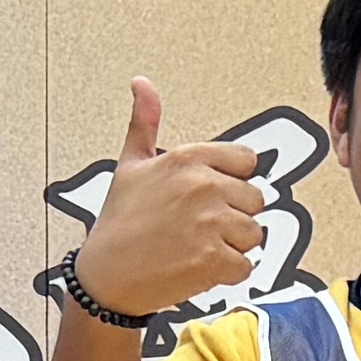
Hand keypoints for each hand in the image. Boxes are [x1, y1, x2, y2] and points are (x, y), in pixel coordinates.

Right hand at [77, 79, 272, 320]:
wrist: (105, 276)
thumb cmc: (118, 224)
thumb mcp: (130, 165)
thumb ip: (145, 122)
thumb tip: (141, 84)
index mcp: (188, 159)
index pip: (247, 162)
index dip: (232, 182)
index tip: (210, 196)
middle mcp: (203, 187)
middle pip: (255, 200)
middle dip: (233, 216)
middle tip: (199, 227)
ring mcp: (210, 224)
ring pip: (254, 234)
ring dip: (233, 246)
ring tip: (198, 247)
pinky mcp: (213, 260)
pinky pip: (245, 266)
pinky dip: (227, 272)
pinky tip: (199, 267)